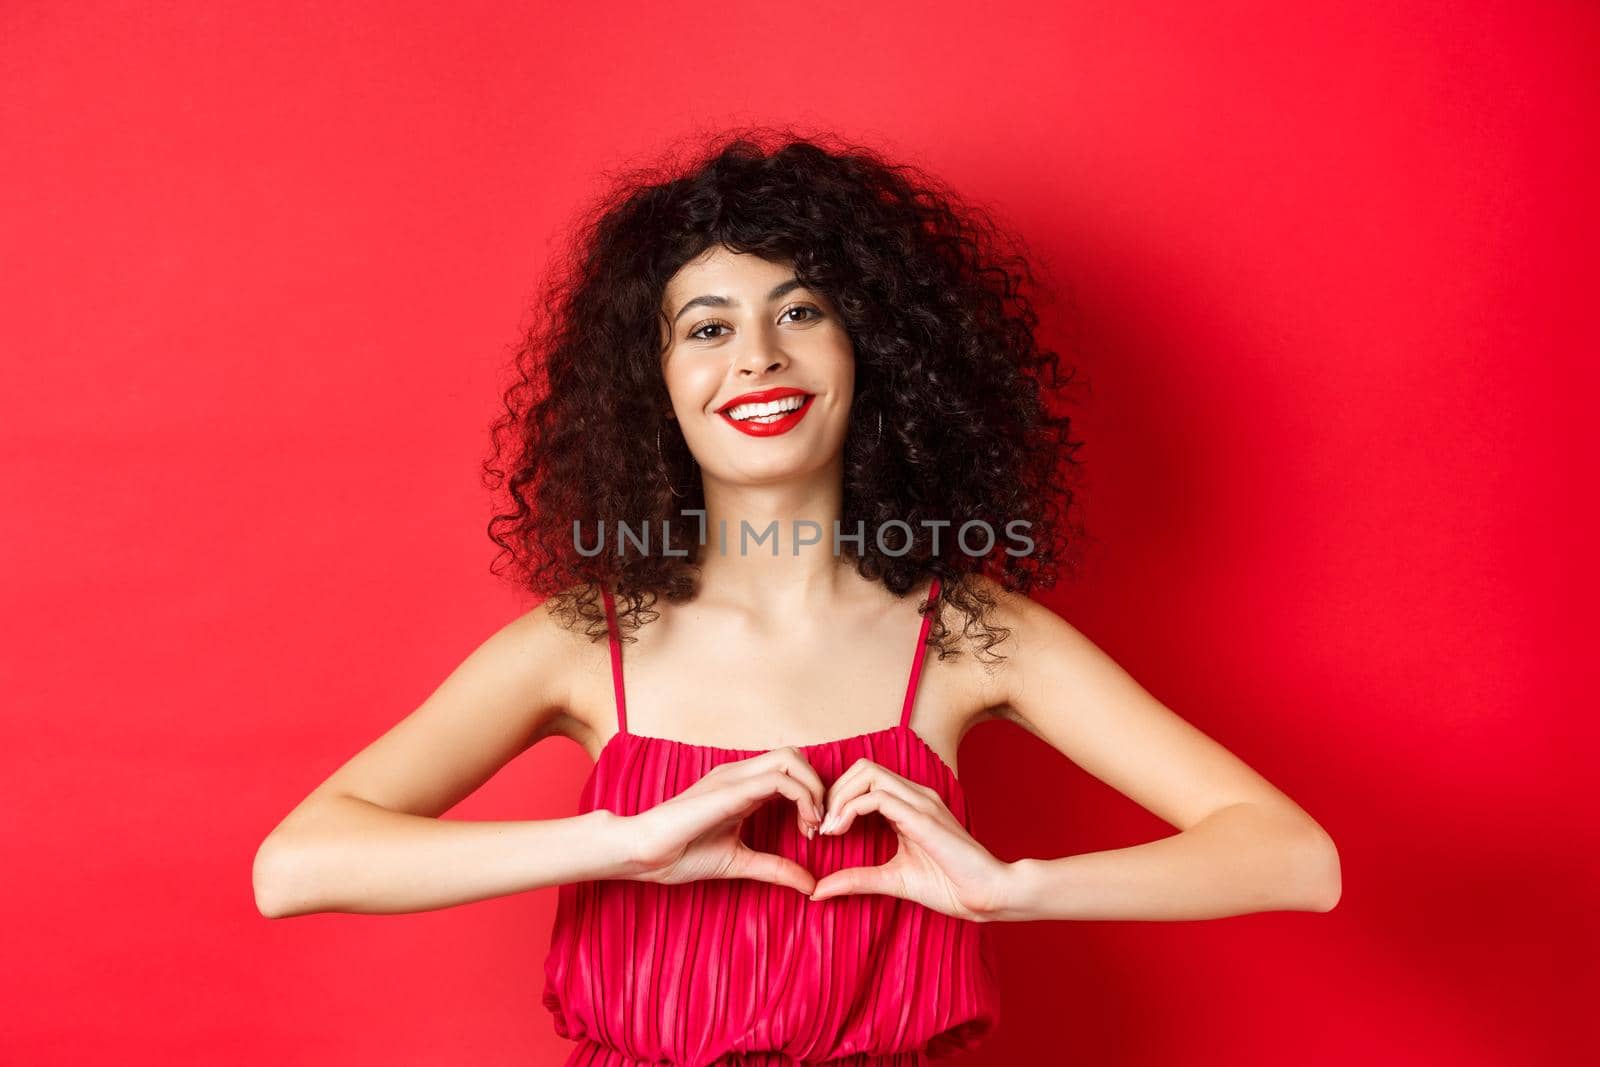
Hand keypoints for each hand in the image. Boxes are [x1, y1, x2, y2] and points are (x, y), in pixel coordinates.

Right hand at [622, 747, 825, 894]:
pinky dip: (802, 798)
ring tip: (813, 825)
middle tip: (819, 826)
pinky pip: (778, 779)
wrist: (643, 854)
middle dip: (818, 787)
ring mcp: (733, 778)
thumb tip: (810, 885)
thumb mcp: (740, 862)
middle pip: (796, 756)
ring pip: (791, 759)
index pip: (790, 770)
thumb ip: (775, 868)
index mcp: (741, 787)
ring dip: (814, 789)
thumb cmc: (680, 855)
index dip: (812, 796)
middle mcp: (739, 775)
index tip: (813, 833)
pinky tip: (803, 826)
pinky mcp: (729, 790)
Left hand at [808, 757, 1011, 920]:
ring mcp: (920, 801)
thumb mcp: (891, 880)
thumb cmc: (949, 887)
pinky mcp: (922, 817)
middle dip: (833, 792)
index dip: (837, 797)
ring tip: (829, 829)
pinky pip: (877, 797)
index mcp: (909, 804)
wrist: (988, 896)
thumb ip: (856, 880)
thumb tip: (817, 891)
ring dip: (838, 797)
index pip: (865, 778)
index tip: (823, 830)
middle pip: (861, 767)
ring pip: (867, 773)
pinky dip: (850, 809)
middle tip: (820, 827)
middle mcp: (915, 795)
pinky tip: (841, 831)